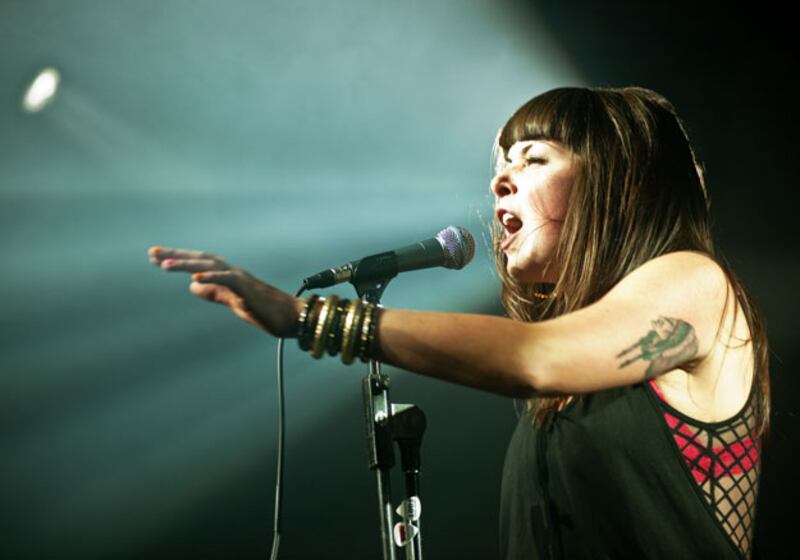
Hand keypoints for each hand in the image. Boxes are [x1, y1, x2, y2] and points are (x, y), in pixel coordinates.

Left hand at [148, 246, 302, 337]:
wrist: (291, 317)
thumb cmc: (266, 310)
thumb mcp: (233, 302)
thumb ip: (214, 293)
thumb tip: (192, 286)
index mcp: (228, 275)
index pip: (199, 263)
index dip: (178, 258)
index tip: (155, 256)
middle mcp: (233, 272)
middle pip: (201, 259)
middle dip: (176, 255)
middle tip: (152, 253)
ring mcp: (241, 279)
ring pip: (211, 266)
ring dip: (188, 264)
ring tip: (165, 265)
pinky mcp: (249, 289)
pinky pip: (228, 280)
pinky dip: (212, 279)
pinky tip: (194, 280)